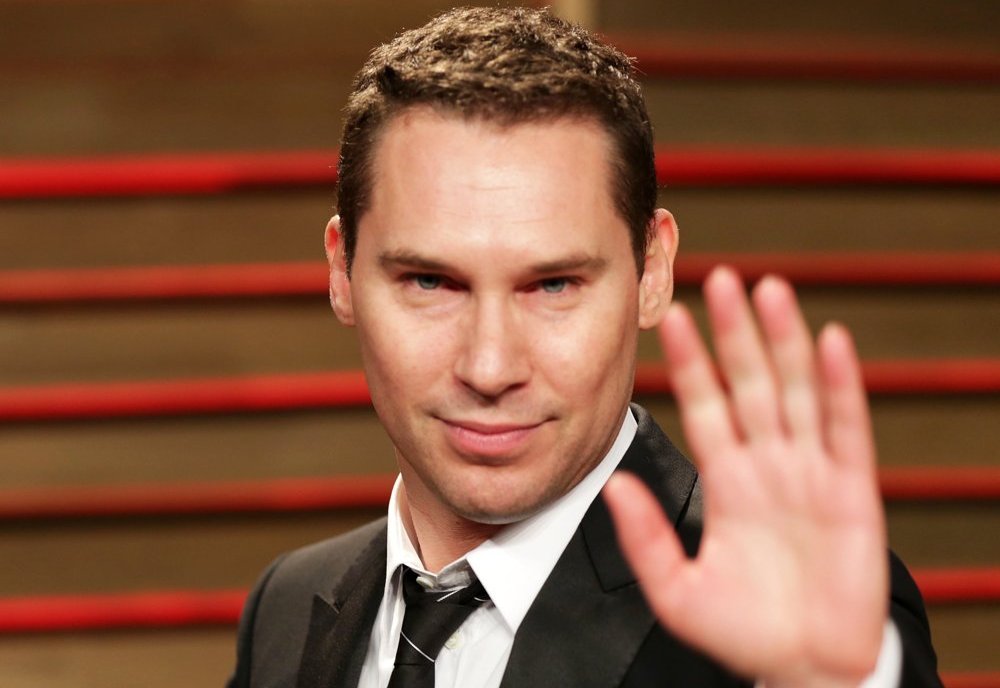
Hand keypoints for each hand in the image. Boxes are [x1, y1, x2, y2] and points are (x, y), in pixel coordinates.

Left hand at [604, 266, 887, 686]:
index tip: (667, 317)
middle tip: (719, 277)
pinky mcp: (852, 491)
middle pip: (749, 383)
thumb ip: (645, 537)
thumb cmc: (745, 633)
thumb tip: (613, 488)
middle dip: (734, 332)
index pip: (704, 405)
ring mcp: (810, 473)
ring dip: (783, 340)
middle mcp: (767, 465)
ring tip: (768, 289)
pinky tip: (830, 341)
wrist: (803, 670)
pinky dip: (839, 385)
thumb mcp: (676, 590)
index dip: (689, 362)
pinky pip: (845, 429)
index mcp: (726, 481)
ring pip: (794, 391)